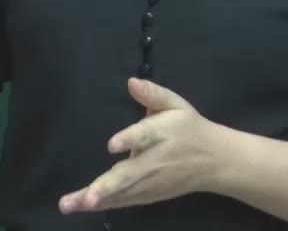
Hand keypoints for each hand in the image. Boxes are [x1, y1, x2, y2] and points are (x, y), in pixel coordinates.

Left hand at [58, 77, 229, 214]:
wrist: (215, 161)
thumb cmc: (189, 128)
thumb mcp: (176, 104)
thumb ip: (153, 94)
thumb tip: (131, 81)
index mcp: (161, 135)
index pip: (144, 136)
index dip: (129, 139)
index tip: (111, 144)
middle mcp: (154, 162)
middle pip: (130, 174)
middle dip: (108, 186)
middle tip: (88, 196)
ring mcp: (151, 183)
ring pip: (123, 193)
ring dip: (98, 199)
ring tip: (73, 204)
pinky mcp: (149, 194)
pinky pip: (124, 200)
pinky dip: (104, 205)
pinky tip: (81, 206)